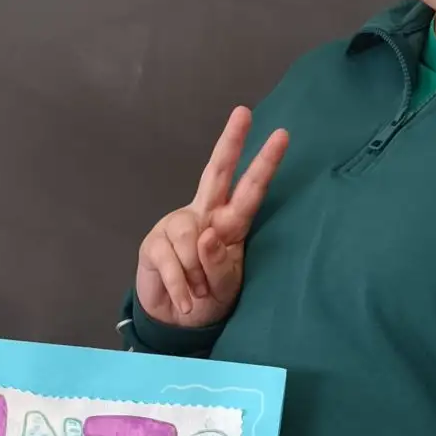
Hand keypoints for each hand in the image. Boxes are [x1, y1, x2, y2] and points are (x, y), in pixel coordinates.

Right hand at [135, 107, 288, 326]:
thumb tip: (207, 236)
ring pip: (191, 239)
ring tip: (198, 293)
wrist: (176, 321)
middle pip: (217, 173)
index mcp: (229, 223)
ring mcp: (176, 226)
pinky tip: (186, 301)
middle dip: (231, 143)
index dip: (264, 164)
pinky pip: (172, 264)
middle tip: (244, 113)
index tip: (281, 135)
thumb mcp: (225, 287)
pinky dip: (181, 288)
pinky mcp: (153, 245)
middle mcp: (203, 215)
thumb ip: (220, 265)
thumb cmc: (209, 297)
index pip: (249, 190)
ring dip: (197, 275)